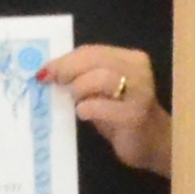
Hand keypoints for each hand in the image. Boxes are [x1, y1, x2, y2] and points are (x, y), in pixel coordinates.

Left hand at [42, 44, 171, 174]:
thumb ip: (80, 76)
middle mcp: (138, 70)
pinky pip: (102, 106)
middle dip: (68, 70)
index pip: (91, 51)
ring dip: (79, 89)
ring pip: (102, 78)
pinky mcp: (134, 115)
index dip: (63, 60)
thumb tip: (46, 72)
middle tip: (55, 84)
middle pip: (95, 59)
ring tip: (76, 101)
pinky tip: (84, 114)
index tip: (44, 72)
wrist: (150, 142)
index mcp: (130, 59)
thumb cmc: (118, 114)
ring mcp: (140, 92)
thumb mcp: (99, 90)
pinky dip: (86, 108)